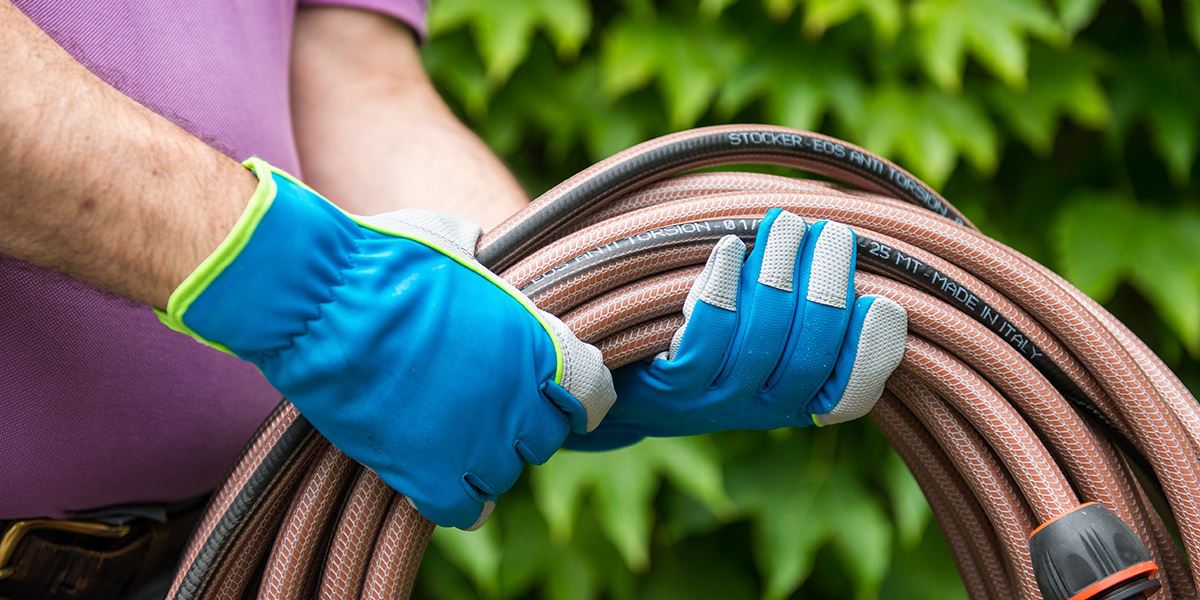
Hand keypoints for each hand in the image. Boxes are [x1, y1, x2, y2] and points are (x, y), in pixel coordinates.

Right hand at [158, 159, 615, 528]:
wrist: (321, 300)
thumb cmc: (382, 259)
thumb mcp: (454, 244)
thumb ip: (484, 268)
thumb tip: (482, 252)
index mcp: (538, 343)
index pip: (592, 392)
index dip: (576, 396)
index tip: (561, 398)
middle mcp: (518, 399)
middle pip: (545, 438)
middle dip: (524, 427)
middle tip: (490, 413)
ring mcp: (475, 441)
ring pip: (503, 474)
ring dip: (485, 461)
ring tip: (456, 443)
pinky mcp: (426, 472)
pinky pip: (462, 508)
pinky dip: (459, 502)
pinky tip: (447, 488)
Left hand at [567, 208, 905, 450]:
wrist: (622, 384)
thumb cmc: (706, 342)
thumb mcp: (762, 337)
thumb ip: (804, 308)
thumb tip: (846, 244)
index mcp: (796, 401)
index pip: (850, 393)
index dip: (871, 351)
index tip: (880, 301)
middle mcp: (762, 410)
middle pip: (809, 354)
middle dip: (826, 286)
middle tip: (829, 231)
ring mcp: (715, 402)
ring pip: (762, 339)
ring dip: (778, 273)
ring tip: (785, 224)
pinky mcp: (671, 388)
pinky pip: (706, 337)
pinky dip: (724, 286)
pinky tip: (730, 248)